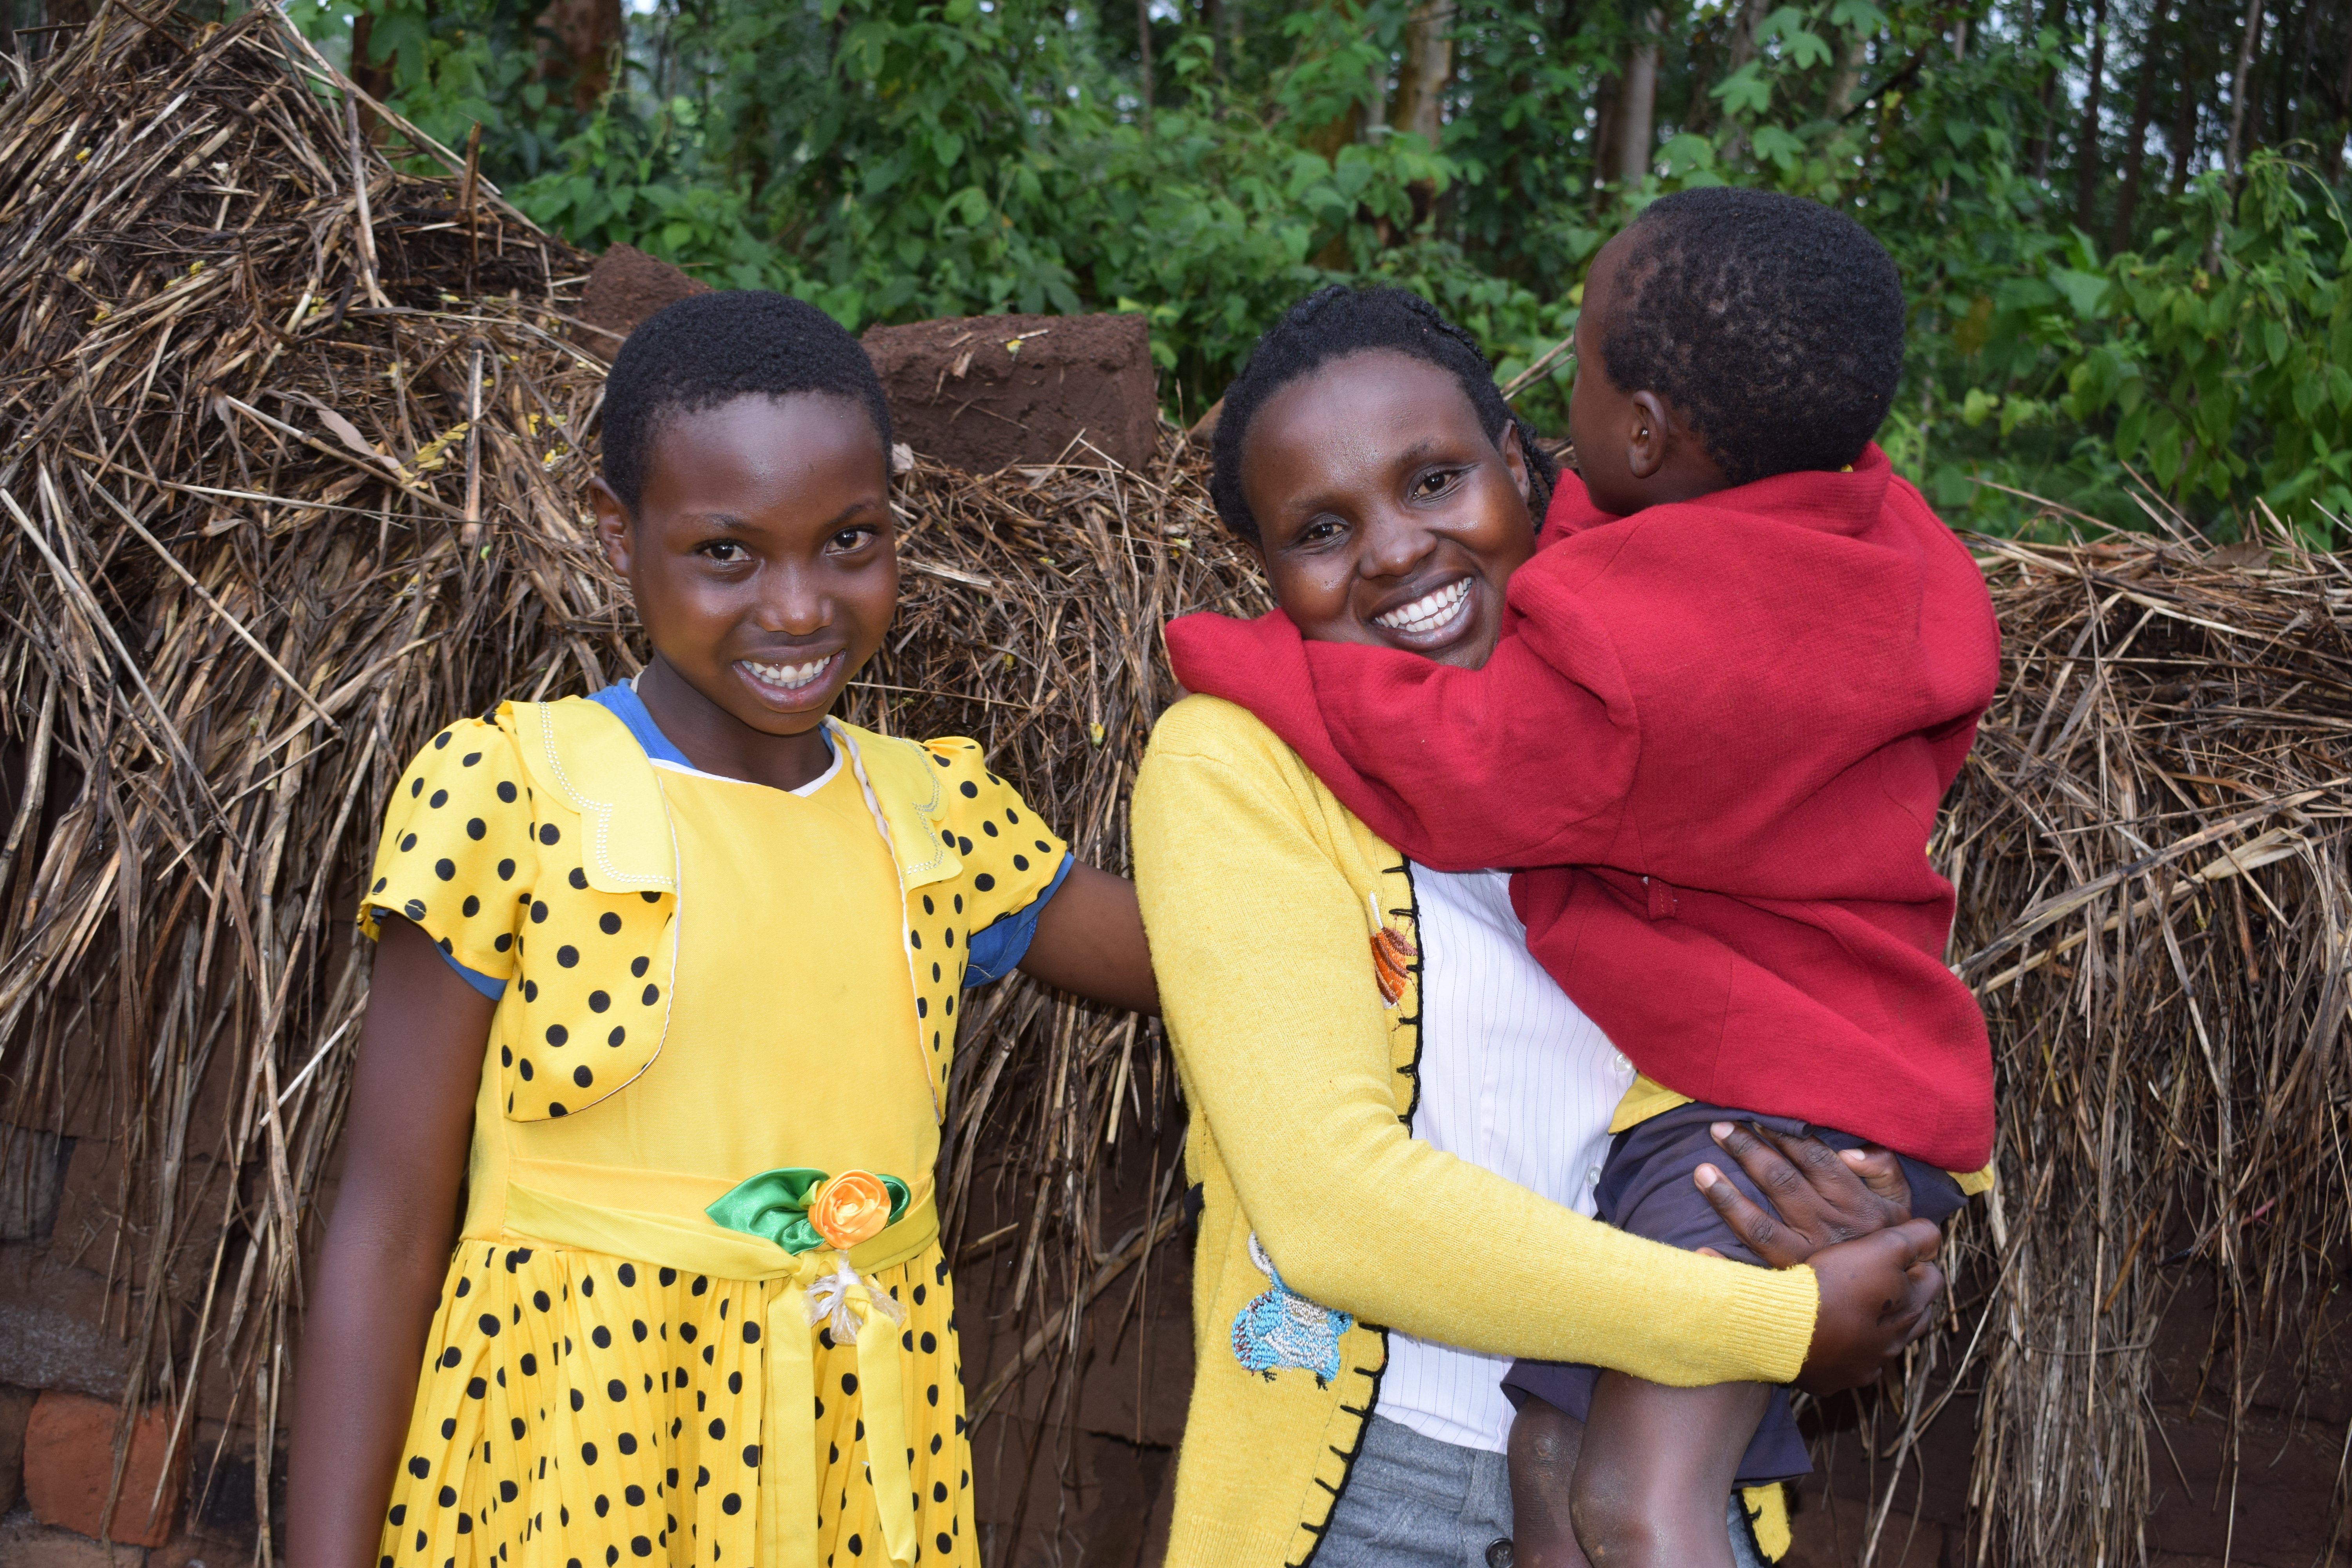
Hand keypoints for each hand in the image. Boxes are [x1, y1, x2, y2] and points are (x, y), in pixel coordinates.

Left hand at [1693, 1121, 1914, 1265]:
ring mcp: (1808, 1259)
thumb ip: (1884, 1169)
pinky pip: (1754, 1273)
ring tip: (1701, 1171)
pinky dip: (1725, 1264)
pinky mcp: (1793, 1284)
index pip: (1815, 1160)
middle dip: (1748, 1151)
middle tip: (1718, 1127)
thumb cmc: (1887, 1239)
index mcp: (1856, 1205)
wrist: (1892, 1299)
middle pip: (1782, 1183)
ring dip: (1727, 1197)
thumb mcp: (1899, 1202)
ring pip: (1761, 1226)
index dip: (1784, 1136)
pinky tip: (1699, 1250)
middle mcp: (1829, 1230)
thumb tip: (1848, 1153)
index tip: (1757, 1117)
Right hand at [1794, 1219, 1945, 1393]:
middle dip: (1903, 1299)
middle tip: (1874, 1280)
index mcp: (1910, 1308)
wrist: (1786, 1325)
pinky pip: (1848, 1364)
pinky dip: (1842, 1351)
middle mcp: (1895, 1342)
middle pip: (1914, 1317)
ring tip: (1849, 1309)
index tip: (1890, 1253)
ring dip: (1875, 1328)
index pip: (1933, 1279)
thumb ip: (1916, 1238)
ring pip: (1883, 1344)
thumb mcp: (1882, 1247)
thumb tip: (1933, 1236)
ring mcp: (1867, 1364)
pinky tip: (1823, 1336)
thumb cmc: (1834, 1282)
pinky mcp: (1837, 1379)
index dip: (1915, 1261)